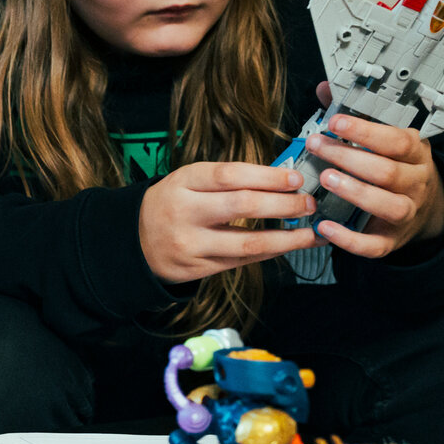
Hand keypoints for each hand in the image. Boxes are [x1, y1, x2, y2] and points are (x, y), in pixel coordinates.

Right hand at [139, 161, 318, 283]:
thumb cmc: (170, 204)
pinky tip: (289, 245)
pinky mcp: (198, 268)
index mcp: (183, 182)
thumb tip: (280, 180)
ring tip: (310, 231)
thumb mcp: (187, 182)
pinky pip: (243, 260)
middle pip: (244, 206)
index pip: (230, 175)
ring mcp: (191, 243)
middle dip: (284, 204)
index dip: (267, 177)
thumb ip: (227, 181)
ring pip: (249, 241)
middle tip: (309, 203)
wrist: (133, 241)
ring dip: (287, 237)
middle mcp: (185, 211)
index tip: (296, 179)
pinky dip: (271, 252)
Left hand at [301, 80, 443, 255]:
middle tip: (318, 146)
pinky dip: (349, 239)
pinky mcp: (391, 239)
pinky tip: (325, 227)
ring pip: (387, 206)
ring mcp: (406, 213)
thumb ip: (355, 114)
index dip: (365, 131)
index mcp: (415, 154)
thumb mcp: (386, 137)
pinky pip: (373, 245)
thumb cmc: (397, 166)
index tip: (335, 122)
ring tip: (326, 179)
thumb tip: (325, 88)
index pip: (396, 140)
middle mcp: (415, 183)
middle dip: (348, 158)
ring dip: (354, 192)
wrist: (425, 208)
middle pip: (386, 172)